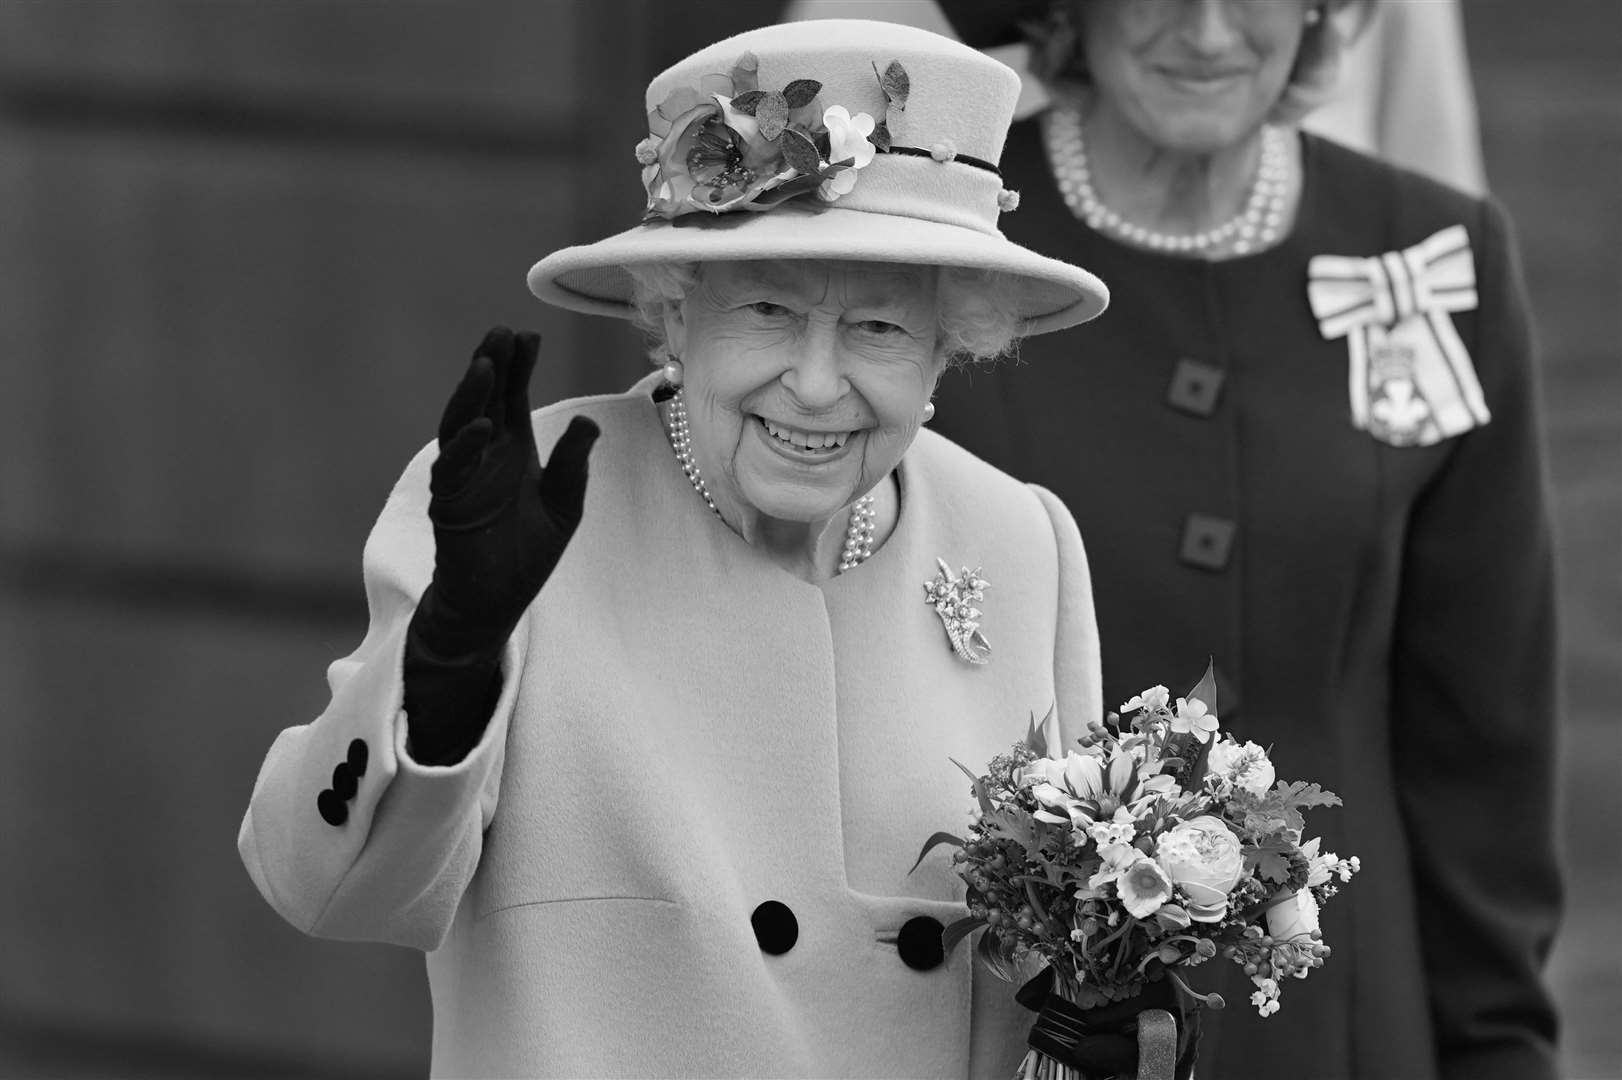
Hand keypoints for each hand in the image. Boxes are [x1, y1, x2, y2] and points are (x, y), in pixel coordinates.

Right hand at [413, 327, 599, 659]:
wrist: (497, 601)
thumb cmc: (527, 553)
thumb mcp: (564, 504)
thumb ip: (573, 465)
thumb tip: (587, 422)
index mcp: (513, 450)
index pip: (512, 397)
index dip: (518, 367)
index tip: (528, 335)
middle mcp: (484, 456)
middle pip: (484, 400)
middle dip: (491, 365)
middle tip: (501, 332)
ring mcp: (463, 477)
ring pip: (460, 424)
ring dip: (471, 394)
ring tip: (485, 364)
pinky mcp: (449, 505)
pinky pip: (452, 469)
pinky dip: (465, 447)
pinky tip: (482, 425)